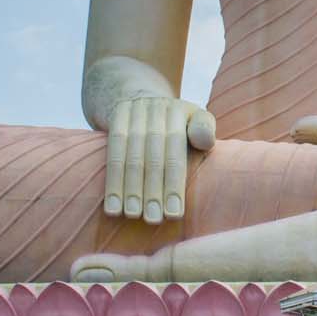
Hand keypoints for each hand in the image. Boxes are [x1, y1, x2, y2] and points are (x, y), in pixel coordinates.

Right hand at [104, 97, 217, 223]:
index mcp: (180, 111)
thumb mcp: (196, 120)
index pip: (175, 150)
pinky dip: (112, 182)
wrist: (143, 96)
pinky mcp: (116, 116)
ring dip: (129, 188)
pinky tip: (112, 206)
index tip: (174, 213)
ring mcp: (134, 111)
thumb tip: (205, 141)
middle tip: (153, 219)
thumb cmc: (178, 123)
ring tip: (132, 214)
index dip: (174, 183)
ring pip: (130, 155)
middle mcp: (156, 108)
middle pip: (152, 154)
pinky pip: (112, 151)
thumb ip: (204, 131)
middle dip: (152, 189)